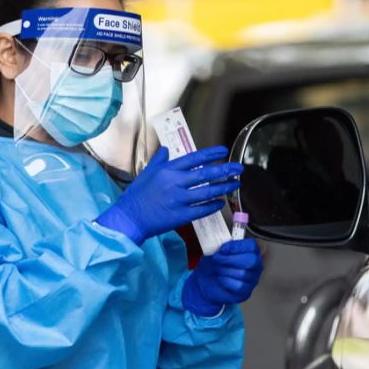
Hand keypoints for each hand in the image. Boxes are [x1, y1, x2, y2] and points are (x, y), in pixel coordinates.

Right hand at [96, 146, 241, 244]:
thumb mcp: (146, 173)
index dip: (210, 154)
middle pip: (205, 174)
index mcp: (167, 170)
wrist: (130, 218)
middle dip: (224, 170)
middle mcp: (175, 183)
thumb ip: (159, 160)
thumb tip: (168, 149)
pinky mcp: (182, 215)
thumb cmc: (136, 196)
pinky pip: (202, 209)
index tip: (223, 151)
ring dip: (224, 187)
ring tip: (235, 184)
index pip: (193, 158)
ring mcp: (179, 200)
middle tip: (238, 168)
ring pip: (207, 191)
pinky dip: (213, 205)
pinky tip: (221, 202)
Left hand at [182, 239, 263, 316]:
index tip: (222, 248)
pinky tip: (221, 280)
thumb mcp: (214, 250)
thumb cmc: (213, 264)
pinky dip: (225, 282)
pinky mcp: (246, 292)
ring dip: (225, 271)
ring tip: (217, 270)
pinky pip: (239, 286)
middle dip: (230, 259)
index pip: (252, 245)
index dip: (237, 246)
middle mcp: (255, 265)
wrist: (205, 281)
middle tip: (217, 259)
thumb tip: (222, 245)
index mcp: (250, 251)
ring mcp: (252, 280)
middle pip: (251, 260)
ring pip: (243, 274)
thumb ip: (221, 244)